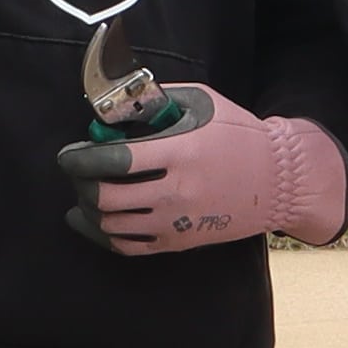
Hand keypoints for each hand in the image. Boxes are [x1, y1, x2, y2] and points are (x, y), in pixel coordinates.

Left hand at [55, 86, 347, 253]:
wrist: (279, 181)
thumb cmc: (238, 134)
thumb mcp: (201, 102)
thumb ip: (156, 101)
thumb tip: (112, 107)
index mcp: (180, 152)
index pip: (114, 161)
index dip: (80, 158)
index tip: (69, 155)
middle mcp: (176, 192)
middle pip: (106, 197)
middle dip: (80, 183)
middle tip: (76, 171)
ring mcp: (178, 222)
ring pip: (112, 225)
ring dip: (89, 209)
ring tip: (86, 192)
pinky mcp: (180, 242)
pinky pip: (129, 247)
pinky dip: (105, 235)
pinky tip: (95, 221)